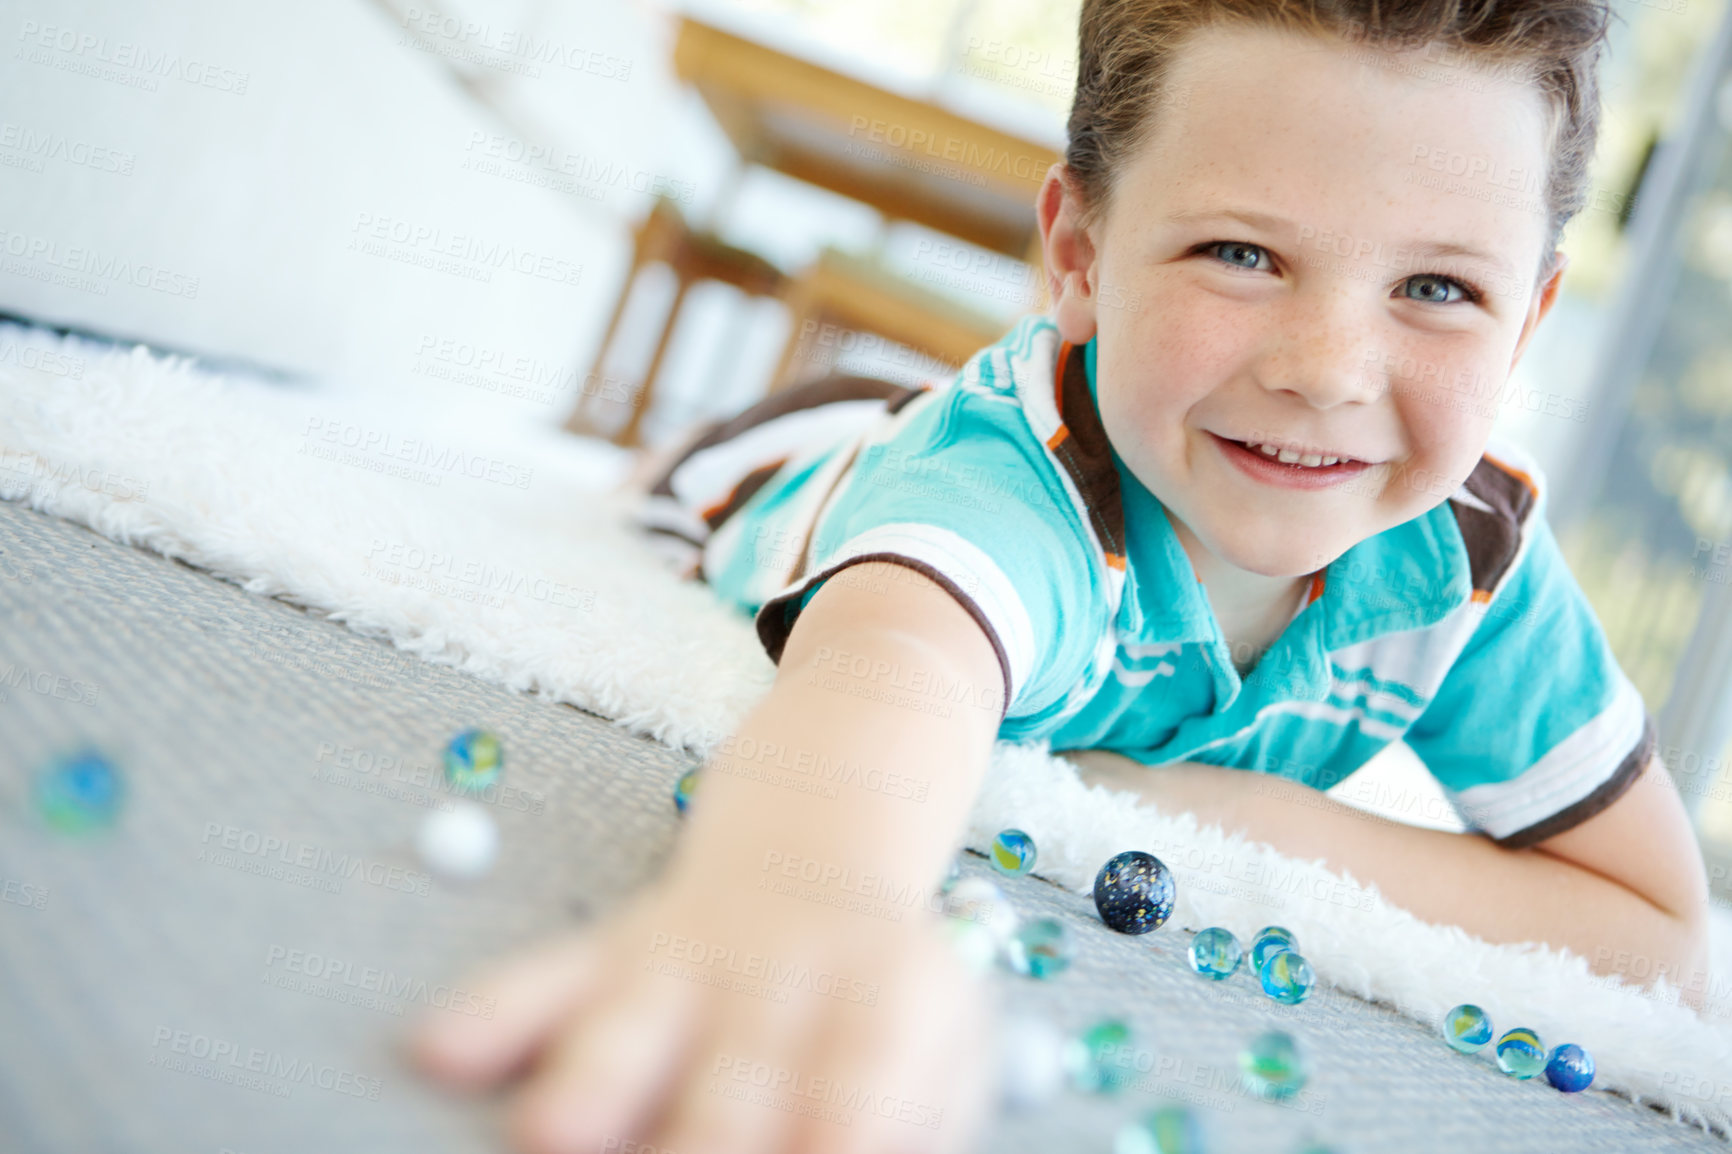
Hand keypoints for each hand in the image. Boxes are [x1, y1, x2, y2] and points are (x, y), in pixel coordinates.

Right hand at [409, 857, 998, 1153]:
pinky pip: (540, 980)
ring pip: (633, 1023)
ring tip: (551, 1135)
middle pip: (742, 1074)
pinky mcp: (608, 953)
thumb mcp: (941, 1035)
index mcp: (887, 995)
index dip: (847, 1119)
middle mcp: (780, 978)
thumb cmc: (879, 991)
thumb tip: (867, 1153)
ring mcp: (686, 963)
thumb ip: (914, 1111)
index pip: (869, 1073)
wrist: (818, 840)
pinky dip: (489, 1013)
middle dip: (707, 1143)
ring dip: (592, 1081)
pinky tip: (436, 1049)